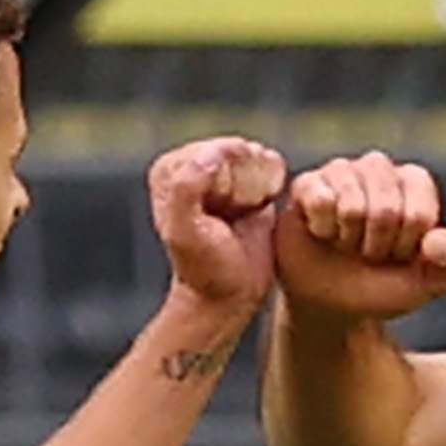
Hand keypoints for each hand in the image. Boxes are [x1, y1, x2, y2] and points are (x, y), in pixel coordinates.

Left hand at [149, 136, 284, 326]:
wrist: (230, 295)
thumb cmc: (206, 269)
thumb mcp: (185, 232)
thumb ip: (187, 187)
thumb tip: (214, 154)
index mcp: (171, 169)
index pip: (214, 151)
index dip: (227, 183)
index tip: (220, 214)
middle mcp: (194, 164)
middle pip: (238, 151)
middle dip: (245, 184)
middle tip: (234, 217)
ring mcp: (223, 171)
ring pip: (258, 156)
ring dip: (260, 186)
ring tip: (246, 213)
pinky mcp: (248, 180)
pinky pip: (272, 164)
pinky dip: (274, 184)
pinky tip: (261, 208)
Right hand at [278, 151, 445, 320]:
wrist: (333, 303)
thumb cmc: (385, 285)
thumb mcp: (431, 281)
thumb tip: (435, 243)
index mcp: (415, 182)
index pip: (419, 215)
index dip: (406, 247)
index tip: (398, 255)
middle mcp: (378, 167)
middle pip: (386, 210)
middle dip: (378, 246)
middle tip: (369, 252)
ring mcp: (340, 171)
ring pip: (352, 206)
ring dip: (349, 240)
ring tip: (347, 243)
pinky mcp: (306, 183)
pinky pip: (319, 201)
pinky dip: (322, 229)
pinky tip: (322, 233)